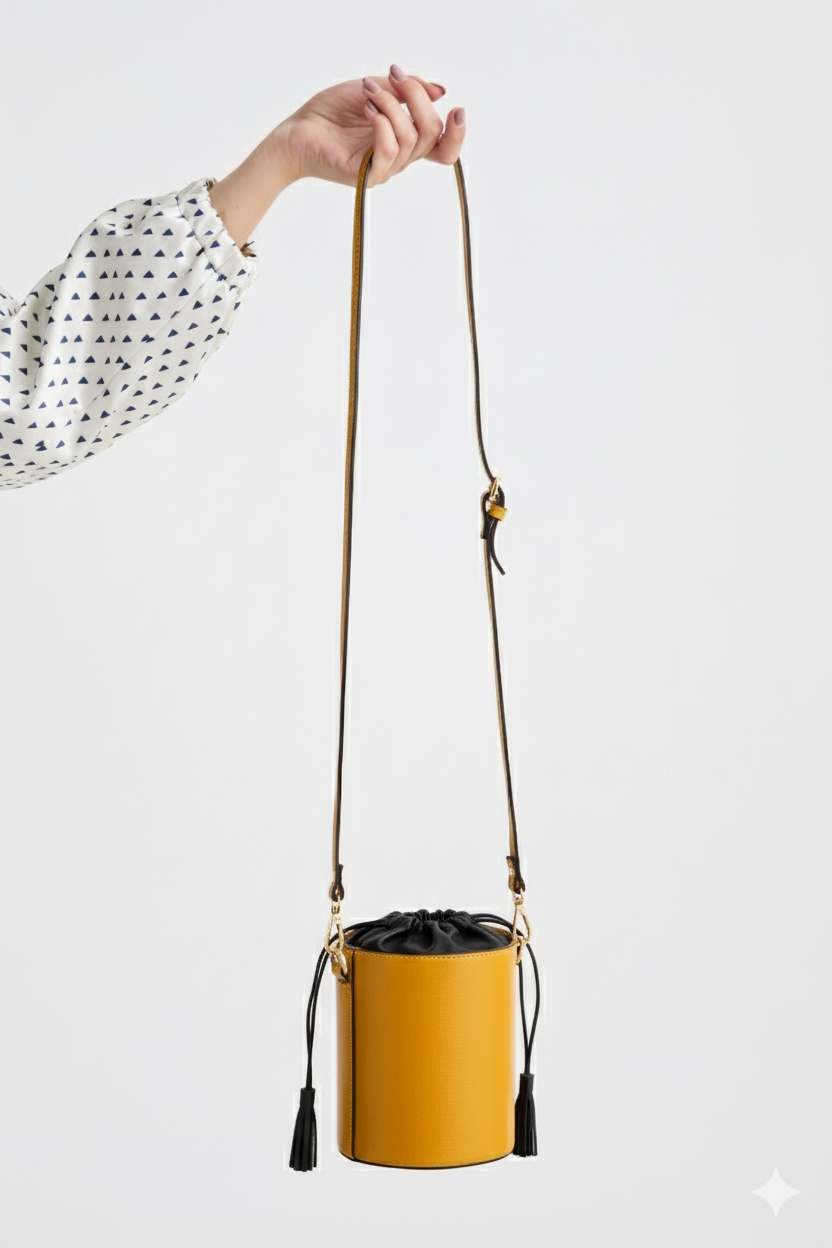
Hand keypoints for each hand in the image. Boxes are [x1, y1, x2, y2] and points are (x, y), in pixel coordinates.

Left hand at [275, 64, 466, 188]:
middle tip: (393, 77)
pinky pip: (388, 150)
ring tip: (367, 93)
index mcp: (404, 141)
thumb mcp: (373, 90)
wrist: (296, 130)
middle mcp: (398, 158)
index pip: (443, 148)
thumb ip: (405, 91)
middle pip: (431, 134)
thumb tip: (440, 90)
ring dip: (391, 105)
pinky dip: (381, 121)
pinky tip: (366, 108)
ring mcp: (383, 169)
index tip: (455, 107)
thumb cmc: (330, 113)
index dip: (457, 134)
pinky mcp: (366, 175)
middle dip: (417, 97)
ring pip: (410, 138)